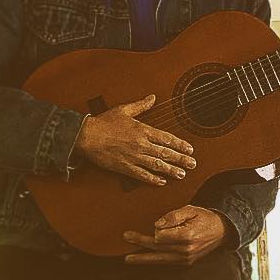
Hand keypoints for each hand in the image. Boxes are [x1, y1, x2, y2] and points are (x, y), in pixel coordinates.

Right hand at [74, 94, 196, 185]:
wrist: (87, 136)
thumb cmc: (103, 123)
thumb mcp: (124, 110)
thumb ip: (141, 105)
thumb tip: (152, 98)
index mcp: (142, 130)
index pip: (166, 138)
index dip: (180, 144)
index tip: (190, 149)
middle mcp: (141, 144)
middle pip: (166, 153)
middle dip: (181, 159)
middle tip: (192, 164)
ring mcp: (134, 157)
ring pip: (157, 165)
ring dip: (171, 170)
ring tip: (182, 174)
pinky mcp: (125, 167)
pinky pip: (142, 175)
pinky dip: (153, 179)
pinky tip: (162, 181)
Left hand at [123, 204, 228, 263]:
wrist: (221, 231)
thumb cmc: (204, 218)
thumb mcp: (191, 210)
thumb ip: (173, 216)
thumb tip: (156, 225)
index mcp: (187, 237)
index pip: (161, 237)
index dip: (155, 230)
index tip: (155, 225)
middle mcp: (186, 251)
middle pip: (157, 248)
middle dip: (140, 242)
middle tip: (126, 236)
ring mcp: (186, 259)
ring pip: (159, 259)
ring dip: (143, 258)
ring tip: (128, 259)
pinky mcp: (185, 263)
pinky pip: (165, 263)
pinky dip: (154, 261)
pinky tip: (143, 260)